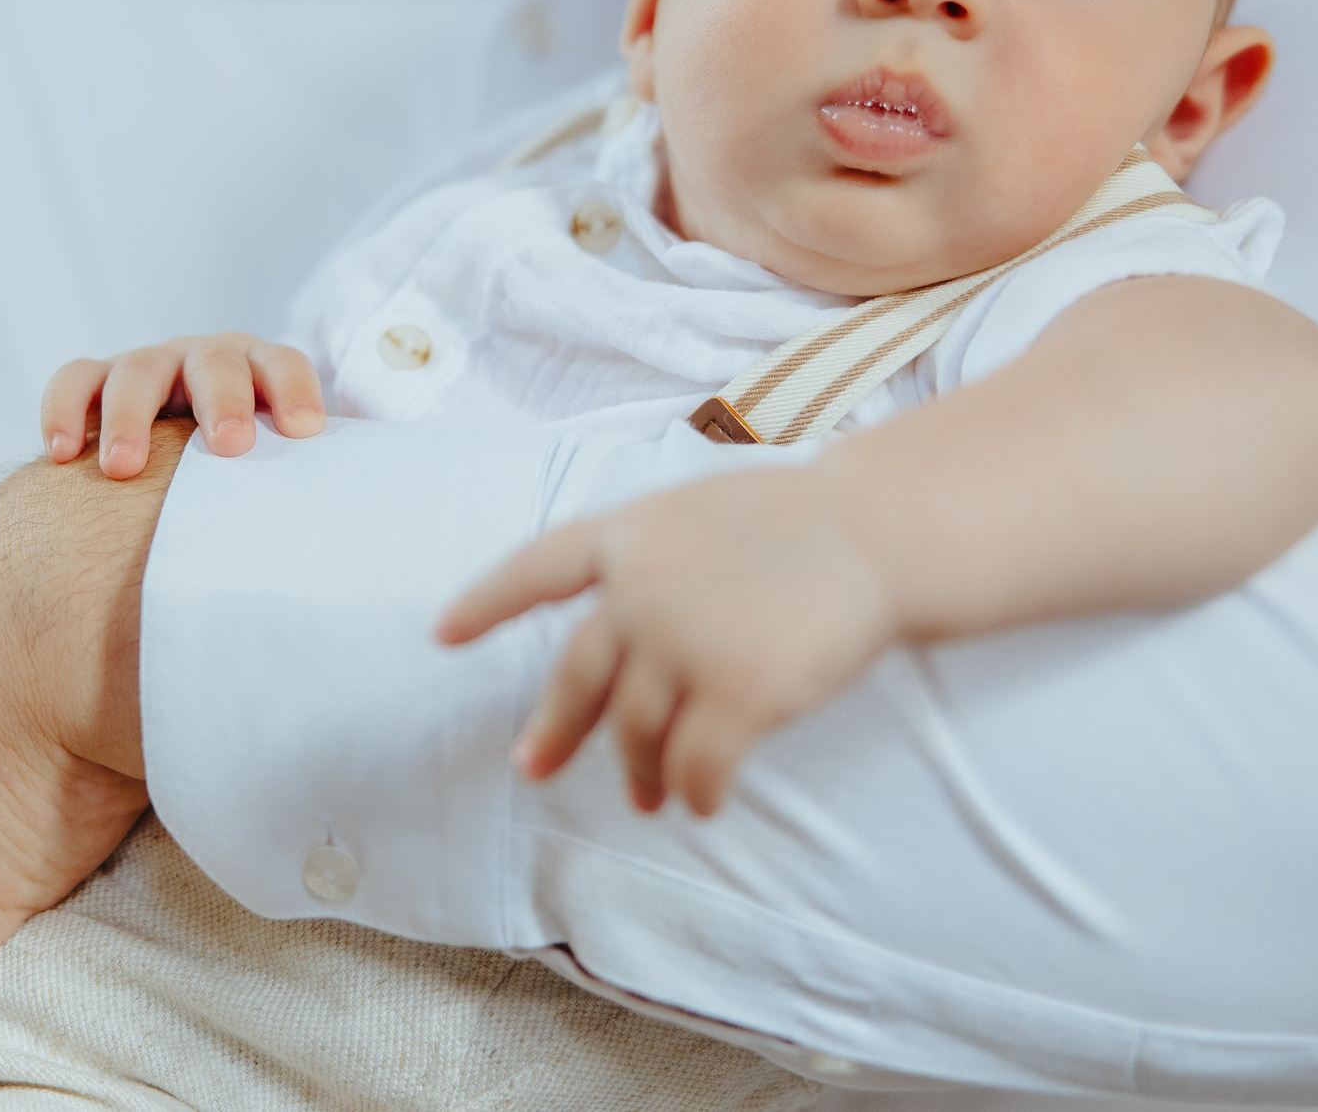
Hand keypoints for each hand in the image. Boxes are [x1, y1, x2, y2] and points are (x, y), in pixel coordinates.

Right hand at [42, 334, 323, 477]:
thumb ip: (297, 483)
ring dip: (131, 417)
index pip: (282, 364)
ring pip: (138, 372)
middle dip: (224, 400)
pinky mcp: (95, 380)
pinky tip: (59, 455)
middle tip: (230, 446)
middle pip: (216, 363)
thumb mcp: (270, 467)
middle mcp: (203, 361)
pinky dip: (63, 411)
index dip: (295, 389)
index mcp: (257, 372)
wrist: (175, 459)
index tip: (304, 431)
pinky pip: (74, 381)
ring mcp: (148, 366)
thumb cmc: (240, 472)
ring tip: (123, 469)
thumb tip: (345, 530)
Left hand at [438, 465, 900, 817]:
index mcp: (628, 533)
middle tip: (533, 767)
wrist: (874, 533)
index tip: (443, 633)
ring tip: (648, 796)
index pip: (536, 568)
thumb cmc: (802, 520)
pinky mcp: (734, 694)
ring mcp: (681, 643)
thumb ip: (653, 564)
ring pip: (638, 732)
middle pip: (578, 675)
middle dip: (555, 728)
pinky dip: (695, 792)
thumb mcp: (701, 512)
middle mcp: (639, 589)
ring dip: (641, 770)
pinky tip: (702, 804)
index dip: (487, 602)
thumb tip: (624, 635)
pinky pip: (698, 767)